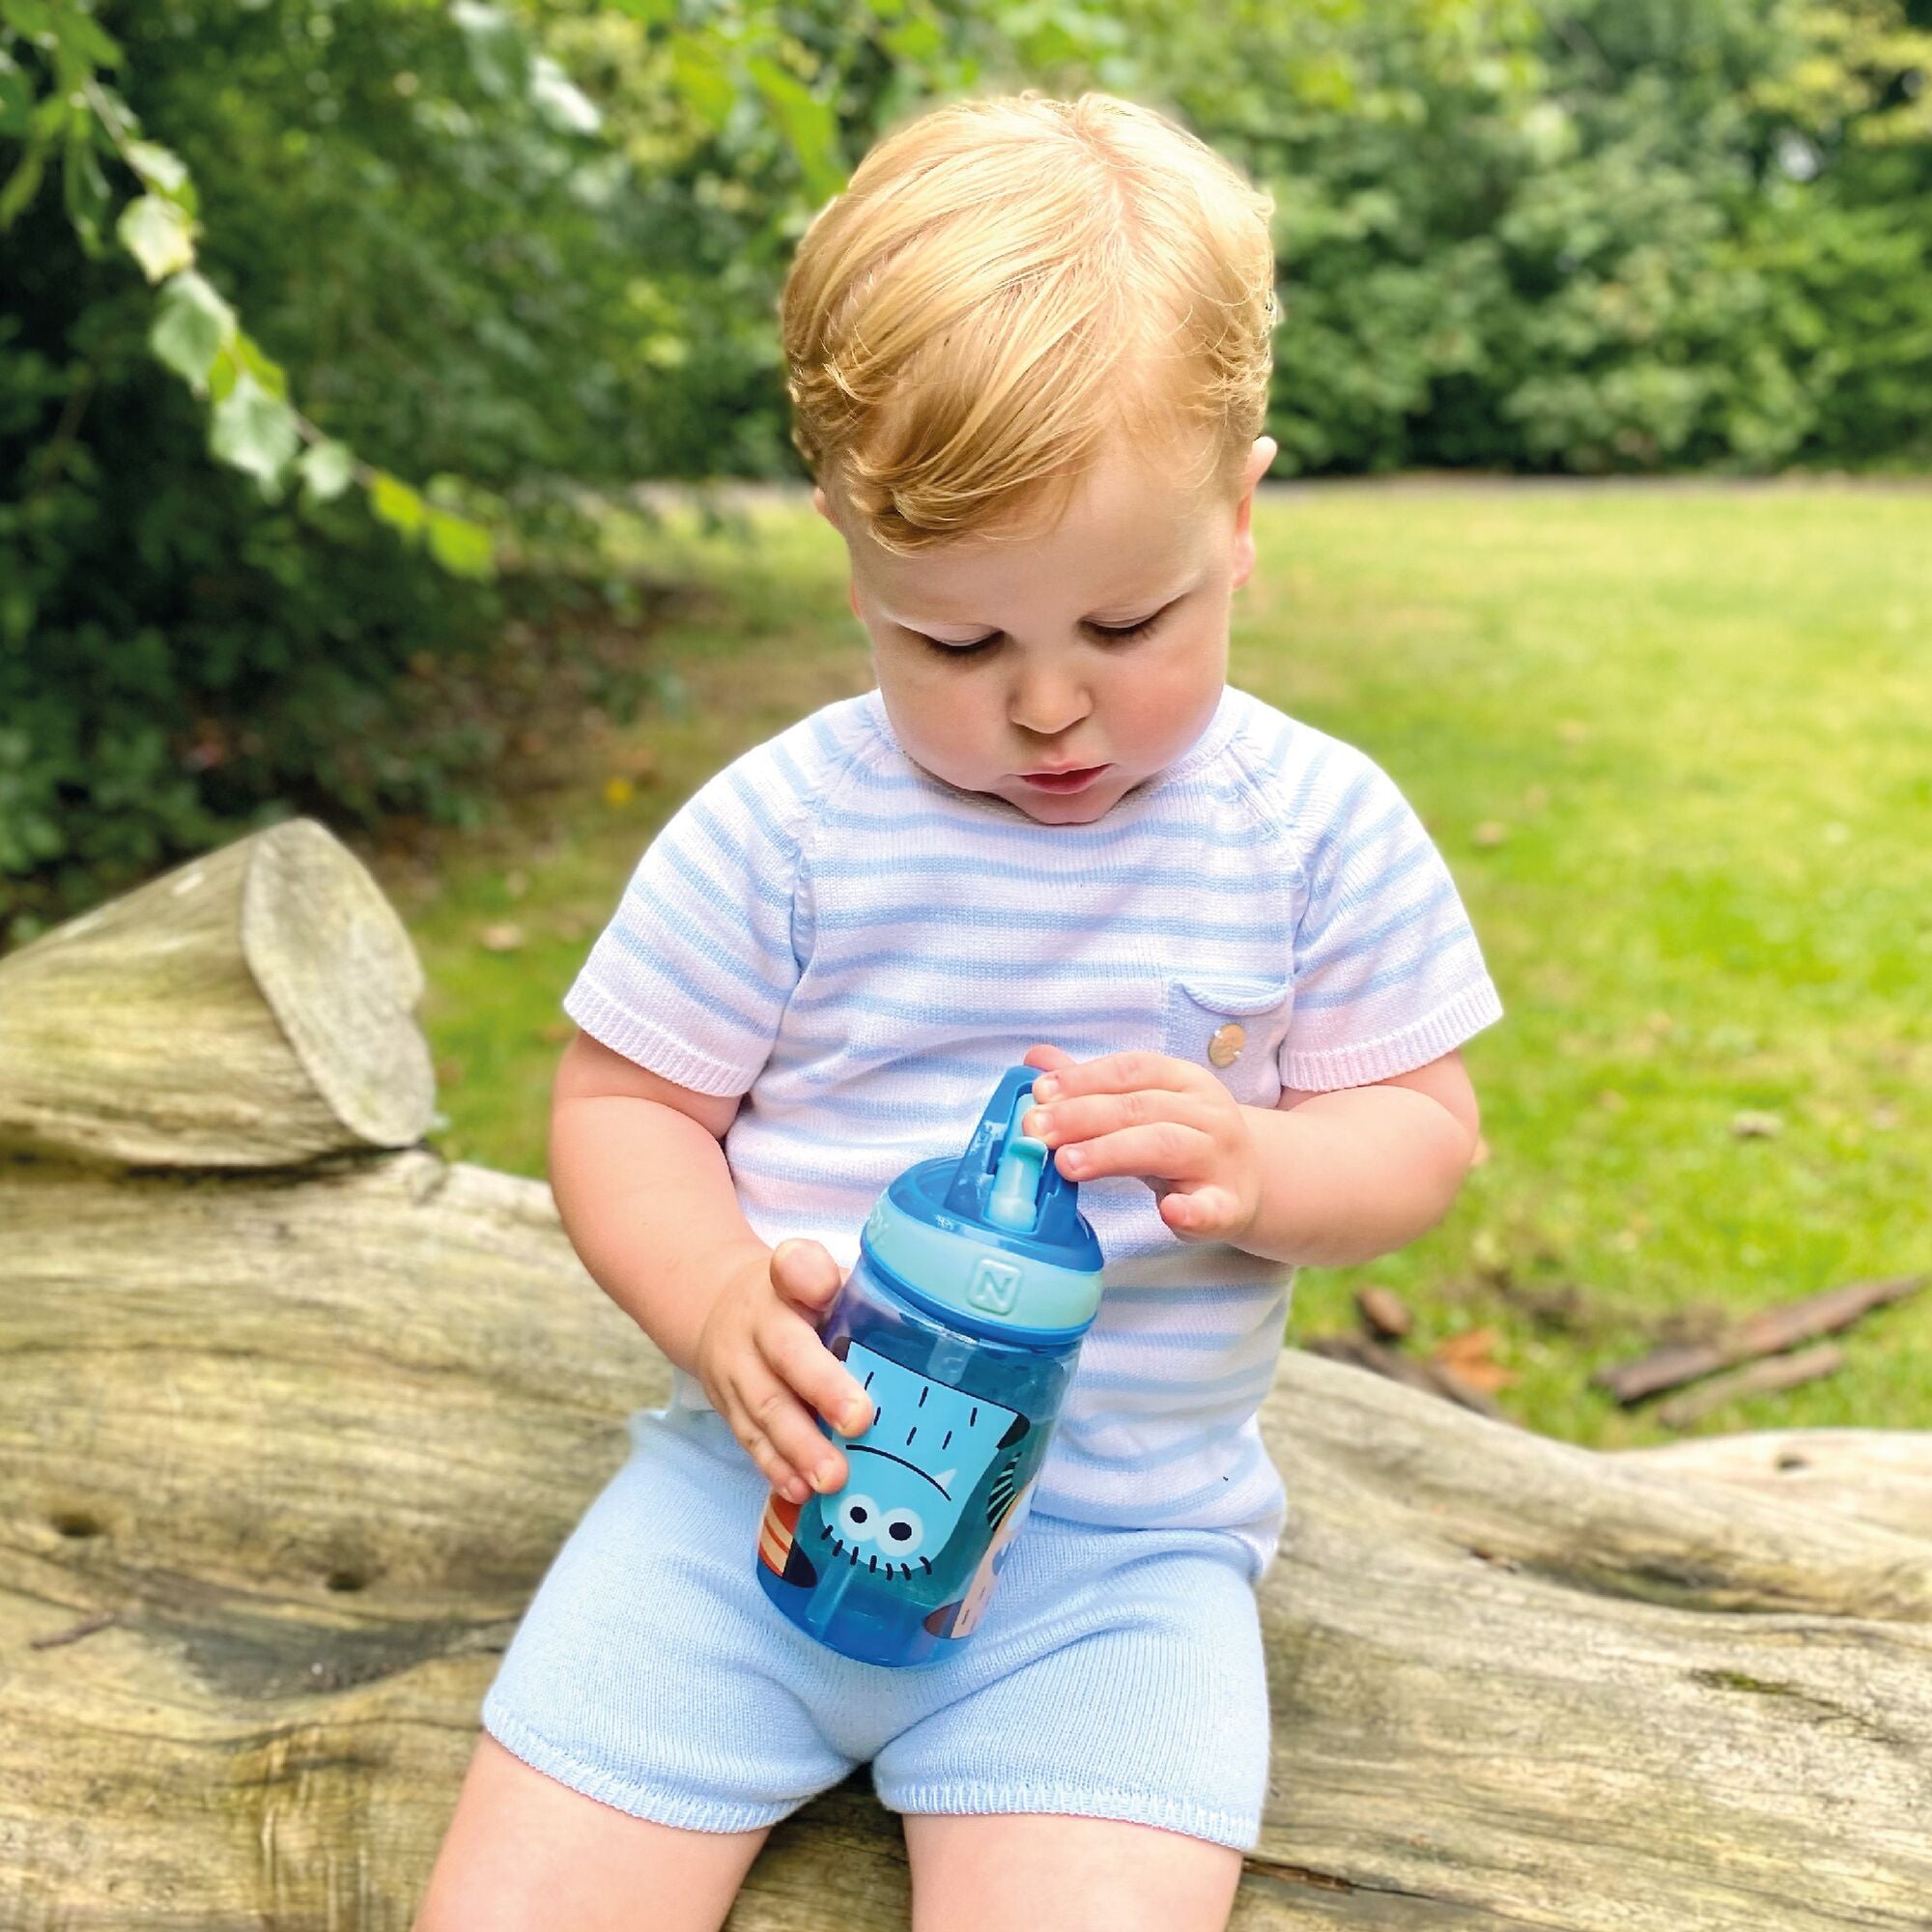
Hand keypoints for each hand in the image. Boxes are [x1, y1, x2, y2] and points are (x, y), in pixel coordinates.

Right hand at [693, 1239, 874, 1504]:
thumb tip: (924, 1320)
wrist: (718, 1309)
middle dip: (821, 1388)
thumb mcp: (820, 1276)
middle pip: (786, 1353)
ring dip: (799, 1446)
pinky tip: (799, 1490)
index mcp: (787, 1283)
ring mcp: (737, 1368)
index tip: (825, 1292)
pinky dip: (775, 1467)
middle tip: (858, 1421)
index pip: (795, 1267)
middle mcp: (758, 1323)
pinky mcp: (729, 1407)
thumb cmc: (796, 1300)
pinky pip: (750, 1439)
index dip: (807, 1277)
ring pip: (765, 1408)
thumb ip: (859, 1291)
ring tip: (832, 1478)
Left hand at [1020, 1043, 1263, 1243]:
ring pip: (1166, 1148)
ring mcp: (1220, 1160)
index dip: (1084, 1079)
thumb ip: (1091, 1086)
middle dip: (1083, 1117)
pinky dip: (1191, 1212)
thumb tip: (1036, 1059)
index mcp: (1185, 1081)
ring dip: (1113, 1153)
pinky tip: (1167, 1212)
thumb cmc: (1184, 1140)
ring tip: (1067, 1164)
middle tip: (1037, 1131)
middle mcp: (1207, 1113)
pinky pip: (1212, 1209)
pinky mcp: (1229, 1207)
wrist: (1249, 1181)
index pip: (1131, 1071)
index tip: (1039, 1092)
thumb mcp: (1144, 1105)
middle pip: (1140, 1108)